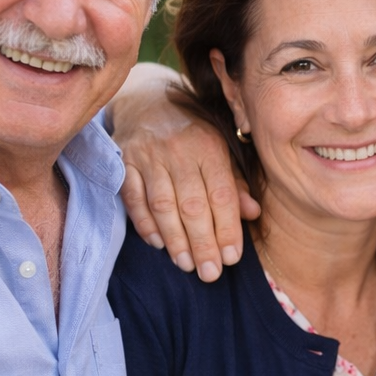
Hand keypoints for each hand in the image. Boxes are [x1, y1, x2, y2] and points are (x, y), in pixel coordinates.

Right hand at [113, 63, 258, 280]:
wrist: (147, 102)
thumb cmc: (193, 132)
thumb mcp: (221, 149)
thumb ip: (235, 182)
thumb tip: (252, 213)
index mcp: (210, 146)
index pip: (221, 194)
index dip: (227, 229)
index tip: (232, 258)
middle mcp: (179, 149)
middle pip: (192, 205)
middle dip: (203, 243)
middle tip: (210, 273)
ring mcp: (148, 155)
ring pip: (163, 205)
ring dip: (175, 239)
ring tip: (186, 265)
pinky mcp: (122, 161)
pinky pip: (133, 198)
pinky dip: (144, 223)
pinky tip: (158, 244)